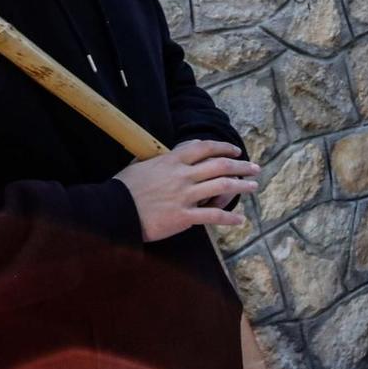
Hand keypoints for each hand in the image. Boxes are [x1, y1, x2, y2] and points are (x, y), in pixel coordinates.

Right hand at [113, 140, 257, 242]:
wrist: (112, 210)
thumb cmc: (122, 189)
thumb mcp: (139, 166)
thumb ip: (157, 161)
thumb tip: (164, 156)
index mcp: (171, 161)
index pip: (203, 148)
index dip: (223, 148)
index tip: (235, 151)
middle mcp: (182, 175)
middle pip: (220, 165)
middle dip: (241, 165)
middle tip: (255, 168)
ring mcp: (184, 196)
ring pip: (222, 187)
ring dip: (241, 186)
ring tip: (253, 186)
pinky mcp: (183, 217)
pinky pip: (212, 216)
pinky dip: (229, 218)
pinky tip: (240, 220)